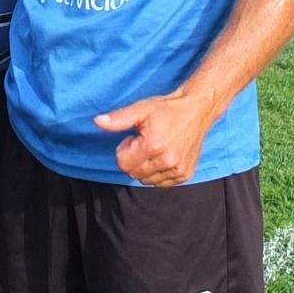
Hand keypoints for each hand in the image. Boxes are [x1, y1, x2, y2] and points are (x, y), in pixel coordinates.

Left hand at [95, 89, 220, 186]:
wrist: (196, 111)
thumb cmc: (166, 109)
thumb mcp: (140, 109)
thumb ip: (118, 119)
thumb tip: (97, 121)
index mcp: (153, 146)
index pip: (123, 164)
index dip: (124, 150)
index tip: (134, 138)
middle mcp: (167, 161)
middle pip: (133, 173)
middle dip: (133, 159)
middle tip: (144, 142)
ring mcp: (178, 170)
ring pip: (146, 181)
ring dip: (145, 168)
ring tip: (154, 149)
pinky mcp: (185, 175)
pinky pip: (161, 183)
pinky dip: (158, 173)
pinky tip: (163, 156)